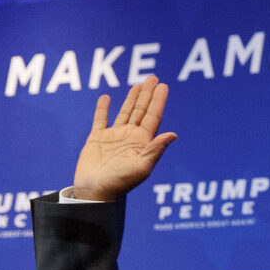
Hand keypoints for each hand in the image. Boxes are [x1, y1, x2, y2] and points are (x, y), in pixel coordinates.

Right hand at [73, 75, 177, 200]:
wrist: (95, 191)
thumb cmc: (121, 183)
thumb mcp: (142, 167)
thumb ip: (156, 149)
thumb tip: (173, 134)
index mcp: (143, 143)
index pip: (153, 117)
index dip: (158, 101)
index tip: (163, 86)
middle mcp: (130, 137)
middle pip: (141, 111)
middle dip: (148, 95)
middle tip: (153, 78)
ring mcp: (114, 137)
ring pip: (125, 112)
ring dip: (132, 99)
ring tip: (138, 84)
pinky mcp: (97, 139)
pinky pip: (100, 119)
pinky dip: (102, 108)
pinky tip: (106, 97)